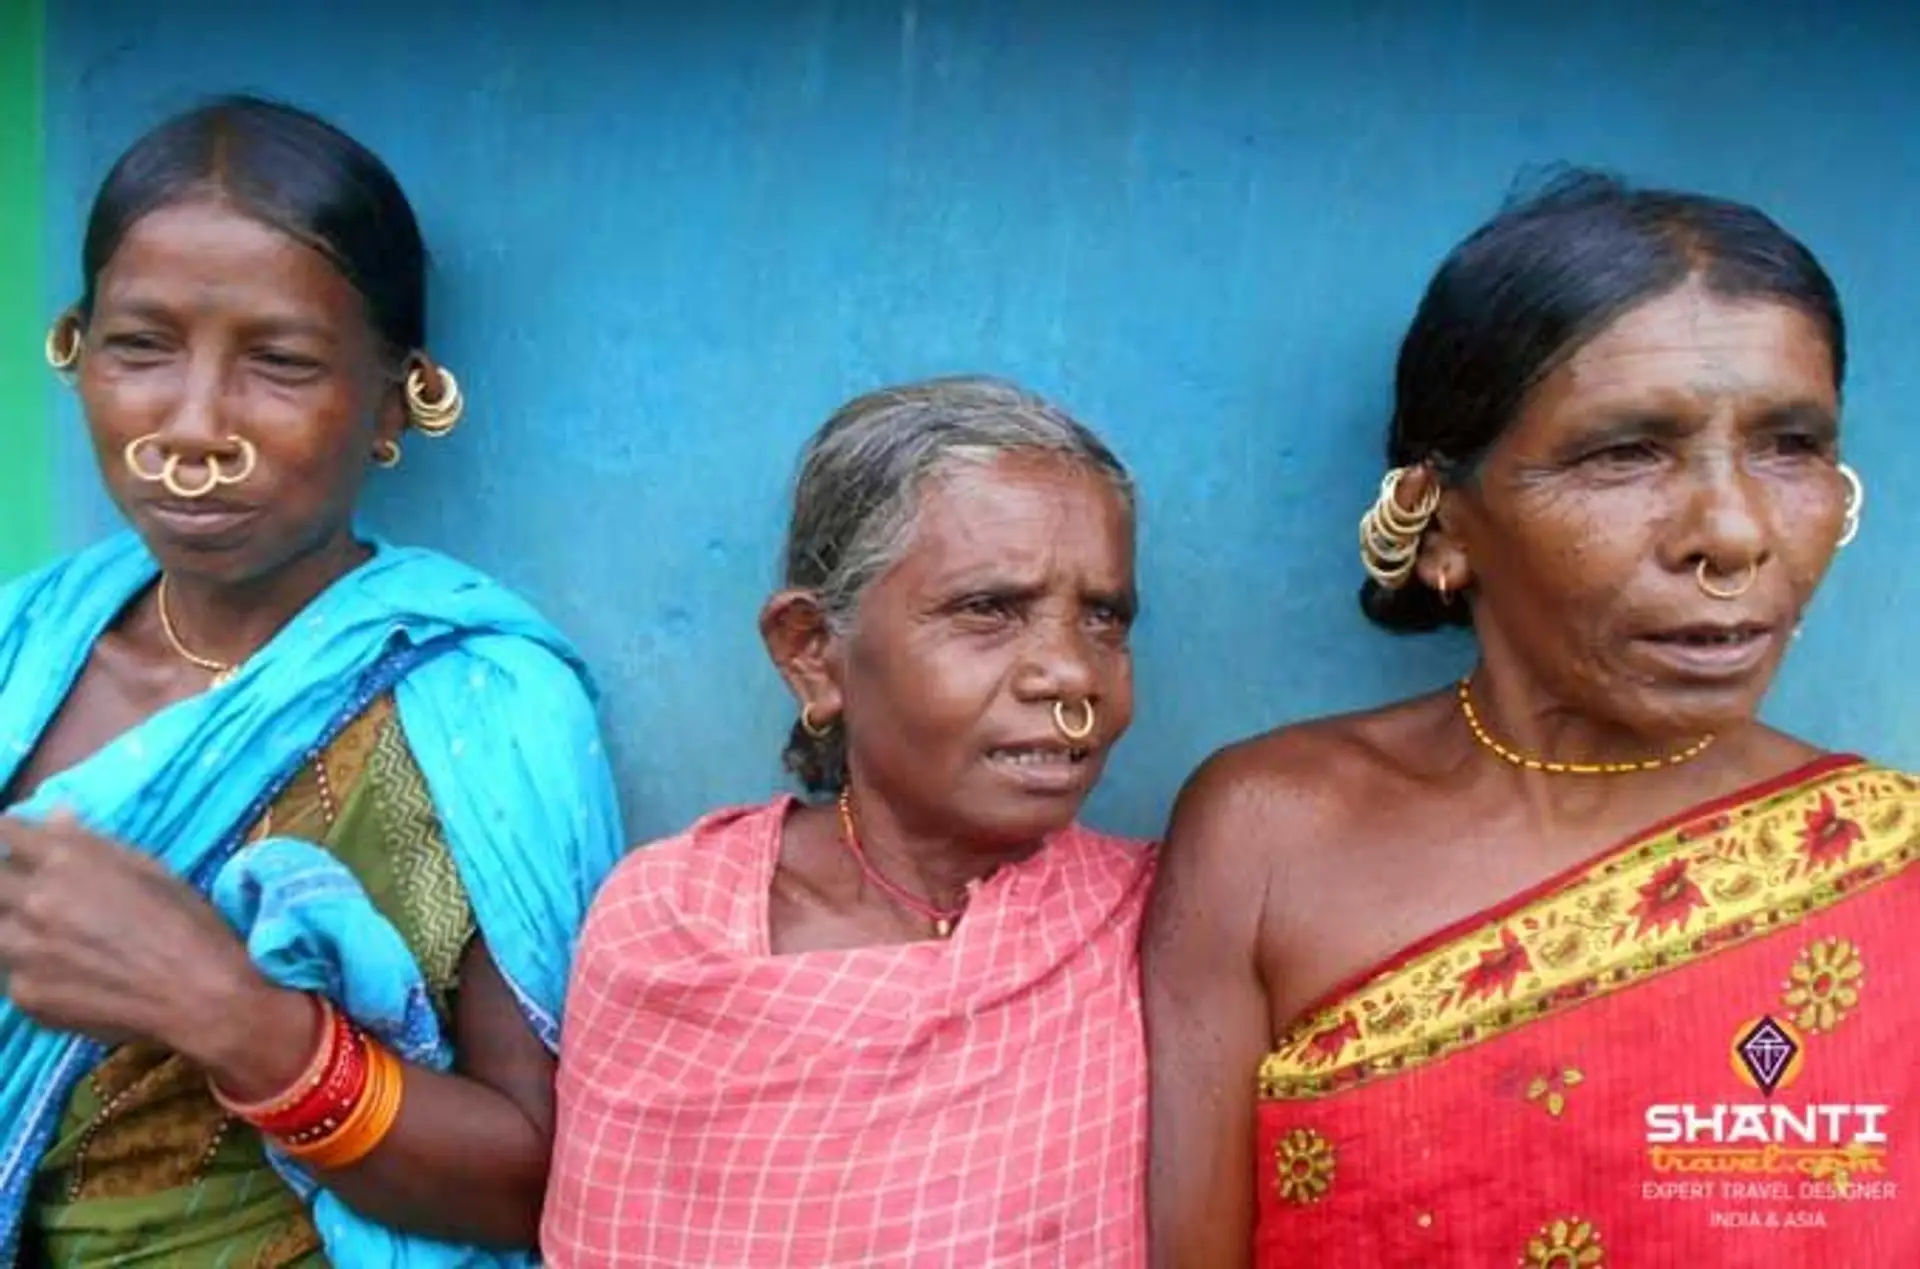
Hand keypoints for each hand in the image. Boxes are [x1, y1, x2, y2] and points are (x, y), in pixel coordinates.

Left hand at [0, 812, 268, 1058]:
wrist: (199, 998)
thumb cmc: (188, 925)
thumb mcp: (150, 870)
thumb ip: (93, 843)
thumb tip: (56, 814)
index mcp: (66, 861)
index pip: (5, 832)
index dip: (10, 836)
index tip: (18, 843)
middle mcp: (33, 901)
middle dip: (9, 881)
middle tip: (38, 893)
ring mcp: (21, 952)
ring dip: (16, 926)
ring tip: (59, 938)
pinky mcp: (24, 995)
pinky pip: (13, 972)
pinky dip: (34, 969)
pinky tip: (75, 976)